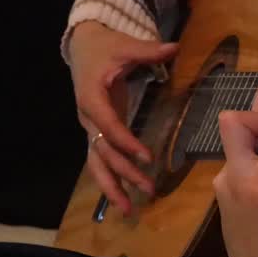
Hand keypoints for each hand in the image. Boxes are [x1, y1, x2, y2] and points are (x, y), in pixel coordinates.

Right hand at [68, 21, 178, 213]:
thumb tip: (175, 47)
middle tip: (148, 189)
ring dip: (111, 187)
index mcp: (91, 98)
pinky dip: (111, 180)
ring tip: (129, 210)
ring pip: (96, 163)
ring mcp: (89, 127)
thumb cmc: (104, 46)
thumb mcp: (125, 46)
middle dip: (123, 173)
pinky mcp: (95, 132)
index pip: (109, 126)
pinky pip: (101, 160)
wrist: (82, 46)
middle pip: (102, 152)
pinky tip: (124, 199)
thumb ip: (149, 50)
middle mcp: (87, 118)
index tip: (147, 158)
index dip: (126, 143)